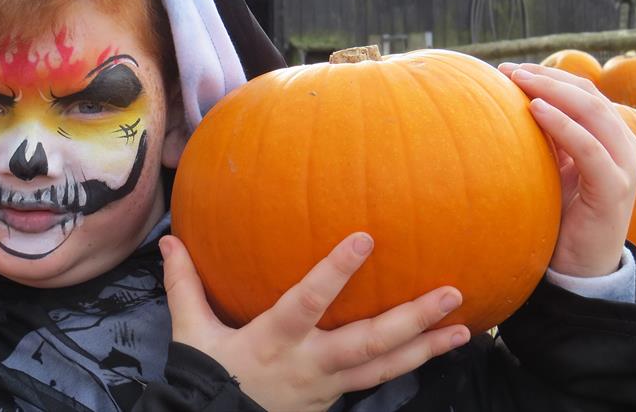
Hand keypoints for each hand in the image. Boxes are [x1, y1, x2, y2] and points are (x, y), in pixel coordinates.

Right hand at [160, 232, 469, 411]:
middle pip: (367, 344)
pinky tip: (435, 348)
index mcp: (273, 341)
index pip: (308, 303)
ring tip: (465, 329)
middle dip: (410, 320)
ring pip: (384, 368)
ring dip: (426, 348)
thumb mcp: (190, 333)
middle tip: (450, 294)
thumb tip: (170, 240)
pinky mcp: (334, 400)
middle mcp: (309, 364)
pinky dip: (409, 365)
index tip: (365, 240)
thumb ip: (184, 285)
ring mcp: (327, 386)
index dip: (335, 274)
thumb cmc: (206, 378)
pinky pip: (377, 382)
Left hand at [499, 62, 635, 276]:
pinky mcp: (614, 189)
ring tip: (518, 81)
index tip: (507, 70)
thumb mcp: (552, 170)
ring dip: (552, 92)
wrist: (580, 267)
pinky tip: (536, 110)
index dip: (548, 76)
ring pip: (592, 112)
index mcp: (610, 137)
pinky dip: (563, 125)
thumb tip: (503, 109)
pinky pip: (588, 149)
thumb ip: (544, 141)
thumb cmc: (561, 216)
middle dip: (547, 78)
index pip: (583, 93)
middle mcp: (624, 146)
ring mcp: (624, 166)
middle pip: (588, 95)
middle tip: (508, 71)